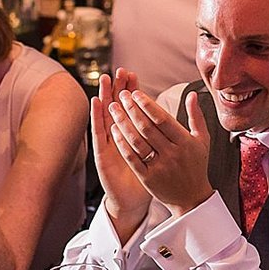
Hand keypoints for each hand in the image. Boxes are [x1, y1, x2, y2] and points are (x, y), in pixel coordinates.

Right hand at [90, 70, 153, 231]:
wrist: (134, 199)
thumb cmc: (147, 175)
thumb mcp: (159, 152)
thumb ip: (163, 134)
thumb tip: (172, 118)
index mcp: (134, 133)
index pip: (132, 107)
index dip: (132, 91)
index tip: (133, 74)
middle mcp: (119, 135)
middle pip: (117, 106)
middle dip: (118, 88)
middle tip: (119, 70)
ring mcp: (109, 143)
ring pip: (106, 115)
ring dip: (105, 96)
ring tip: (105, 79)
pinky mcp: (102, 153)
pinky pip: (99, 133)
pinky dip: (96, 117)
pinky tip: (96, 103)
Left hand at [108, 88, 211, 213]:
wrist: (192, 198)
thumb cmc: (196, 165)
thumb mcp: (202, 140)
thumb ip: (196, 116)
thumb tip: (191, 94)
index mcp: (185, 142)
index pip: (163, 119)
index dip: (147, 105)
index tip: (135, 93)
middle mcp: (172, 154)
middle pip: (147, 127)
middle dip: (132, 109)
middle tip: (121, 95)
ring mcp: (159, 167)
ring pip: (137, 141)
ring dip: (123, 123)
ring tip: (113, 109)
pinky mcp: (148, 178)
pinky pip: (132, 158)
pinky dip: (122, 143)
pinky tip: (114, 130)